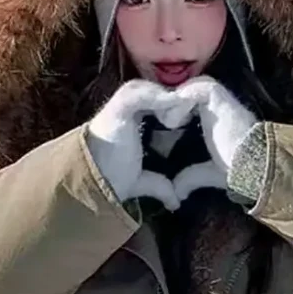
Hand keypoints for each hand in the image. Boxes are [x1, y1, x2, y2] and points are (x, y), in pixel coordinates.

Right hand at [85, 80, 196, 210]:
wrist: (95, 180)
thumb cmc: (113, 179)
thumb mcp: (142, 181)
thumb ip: (158, 185)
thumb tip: (175, 202)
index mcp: (133, 121)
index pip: (160, 106)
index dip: (178, 110)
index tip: (196, 120)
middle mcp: (127, 109)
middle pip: (158, 94)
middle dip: (177, 100)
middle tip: (197, 109)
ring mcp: (122, 104)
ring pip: (152, 91)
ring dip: (170, 99)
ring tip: (187, 109)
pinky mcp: (119, 105)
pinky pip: (144, 95)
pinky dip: (161, 98)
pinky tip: (175, 105)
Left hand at [168, 77, 256, 199]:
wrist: (251, 163)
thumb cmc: (234, 168)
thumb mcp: (206, 172)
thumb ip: (190, 176)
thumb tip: (175, 192)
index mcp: (214, 117)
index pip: (187, 103)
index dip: (173, 113)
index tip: (163, 130)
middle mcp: (216, 103)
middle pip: (185, 92)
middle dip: (170, 105)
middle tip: (162, 124)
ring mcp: (217, 96)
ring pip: (187, 88)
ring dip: (174, 103)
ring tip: (168, 123)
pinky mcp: (217, 94)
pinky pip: (192, 90)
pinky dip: (180, 103)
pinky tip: (175, 122)